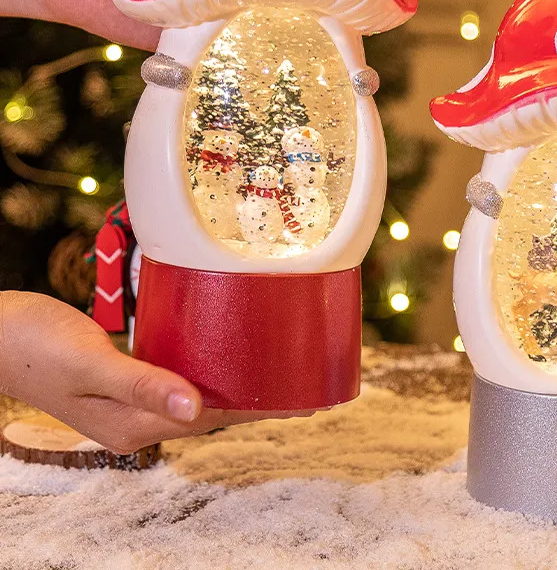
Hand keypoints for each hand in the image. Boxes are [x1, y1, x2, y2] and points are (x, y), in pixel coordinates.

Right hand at [0, 292, 306, 453]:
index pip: (212, 419)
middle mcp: (137, 419)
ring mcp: (131, 400)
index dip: (260, 409)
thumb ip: (140, 384)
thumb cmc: (36, 345)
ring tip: (279, 368)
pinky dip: (209, 369)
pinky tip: (226, 353)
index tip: (304, 399)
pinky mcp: (128, 378)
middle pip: (213, 410)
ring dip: (238, 383)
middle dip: (259, 398)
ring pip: (200, 395)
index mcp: (131, 425)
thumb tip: (195, 409)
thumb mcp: (88, 365)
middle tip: (306, 379)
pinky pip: (180, 377)